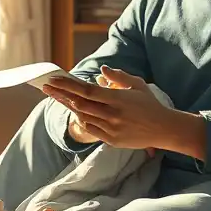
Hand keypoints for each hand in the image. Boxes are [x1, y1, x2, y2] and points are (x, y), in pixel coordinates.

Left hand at [44, 66, 203, 155]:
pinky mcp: (111, 140)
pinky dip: (81, 120)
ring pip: (82, 117)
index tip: (54, 80)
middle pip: (80, 104)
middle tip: (46, 87)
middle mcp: (112, 115)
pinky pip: (90, 129)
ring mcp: (110, 129)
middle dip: (61, 94)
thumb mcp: (137, 85)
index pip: (86, 90)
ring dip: (69, 106)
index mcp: (117, 98)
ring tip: (57, 96)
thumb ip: (118, 76)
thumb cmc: (150, 104)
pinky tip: (75, 111)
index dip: (67, 85)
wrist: (164, 129)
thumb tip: (101, 70)